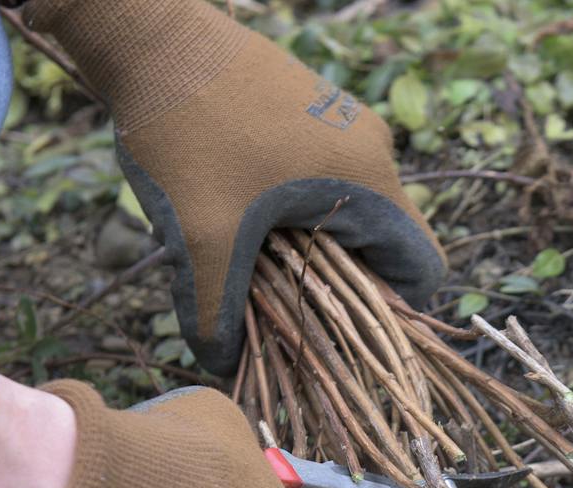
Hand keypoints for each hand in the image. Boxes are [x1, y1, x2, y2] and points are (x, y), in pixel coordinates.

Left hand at [29, 0, 444, 373]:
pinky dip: (294, 208)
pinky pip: (324, 176)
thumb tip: (222, 366)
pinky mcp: (313, 107)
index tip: (341, 334)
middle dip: (341, 284)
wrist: (150, 35)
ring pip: (350, 209)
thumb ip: (216, 312)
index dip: (394, 314)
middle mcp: (372, 148)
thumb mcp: (200, 239)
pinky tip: (240, 210)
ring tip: (254, 258)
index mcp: (368, 179)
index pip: (422, 265)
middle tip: (286, 307)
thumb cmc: (185, 132)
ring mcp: (344, 122)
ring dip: (312, 245)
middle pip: (384, 243)